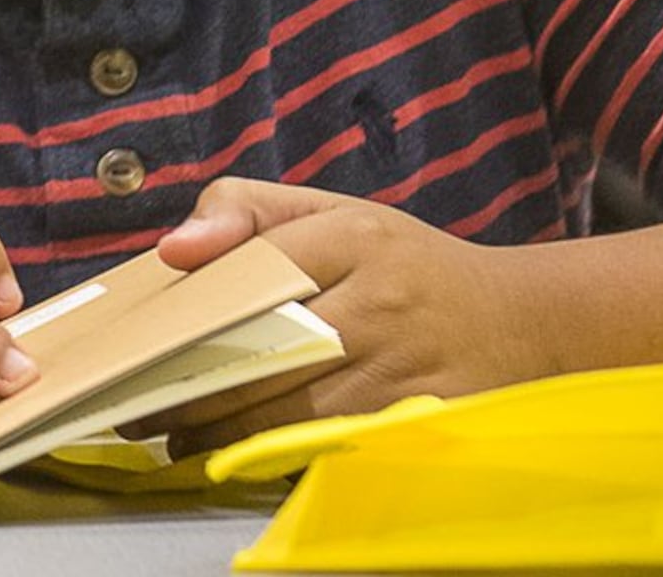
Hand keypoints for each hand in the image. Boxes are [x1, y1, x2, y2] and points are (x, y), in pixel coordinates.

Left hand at [146, 179, 554, 451]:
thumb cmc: (404, 265)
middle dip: (196, 387)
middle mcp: (384, 301)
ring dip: (228, 430)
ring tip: (177, 437)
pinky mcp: (427, 415)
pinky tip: (242, 452)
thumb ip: (244, 209)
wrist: (522, 319)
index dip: (196, 310)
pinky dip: (284, 451)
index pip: (259, 268)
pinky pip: (338, 440)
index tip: (142, 344)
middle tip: (141, 408)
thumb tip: (174, 249)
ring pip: (297, 407)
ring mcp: (409, 364)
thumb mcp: (332, 211)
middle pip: (268, 350)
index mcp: (355, 238)